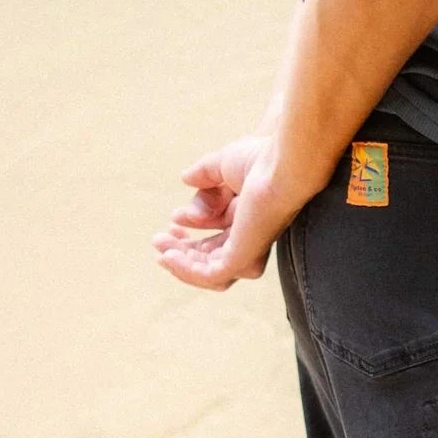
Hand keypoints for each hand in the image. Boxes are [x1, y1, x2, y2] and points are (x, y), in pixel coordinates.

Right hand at [152, 132, 298, 291]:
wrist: (279, 169)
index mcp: (249, 223)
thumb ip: (205, 173)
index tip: (172, 219)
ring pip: (210, 272)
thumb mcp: (223, 165)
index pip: (218, 238)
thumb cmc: (261, 162)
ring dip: (181, 263)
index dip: (191, 231)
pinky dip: (187, 270)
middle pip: (211, 259)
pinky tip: (169, 256)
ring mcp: (247, 253)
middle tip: (158, 240)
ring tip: (160, 248)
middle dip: (181, 250)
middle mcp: (250, 241)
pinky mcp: (243, 260)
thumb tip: (185, 179)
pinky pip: (211, 276)